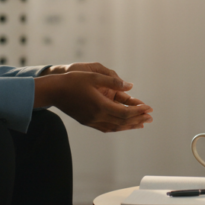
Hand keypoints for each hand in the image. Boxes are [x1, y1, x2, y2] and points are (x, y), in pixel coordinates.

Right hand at [36, 62, 153, 132]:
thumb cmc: (73, 80)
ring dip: (129, 125)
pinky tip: (123, 125)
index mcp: (100, 105)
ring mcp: (91, 121)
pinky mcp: (87, 121)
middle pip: (122, 121)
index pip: (124, 112)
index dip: (138, 111)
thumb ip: (113, 82)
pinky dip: (117, 127)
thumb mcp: (94, 76)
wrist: (53, 91)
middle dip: (138, 119)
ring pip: (115, 127)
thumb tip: (130, 86)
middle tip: (151, 118)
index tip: (149, 108)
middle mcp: (97, 116)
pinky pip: (106, 128)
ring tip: (141, 124)